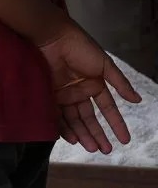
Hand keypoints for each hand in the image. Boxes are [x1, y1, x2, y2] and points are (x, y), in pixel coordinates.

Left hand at [38, 22, 141, 153]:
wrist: (52, 36)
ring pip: (74, 119)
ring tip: (90, 148)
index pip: (107, 109)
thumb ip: (120, 83)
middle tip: (104, 151)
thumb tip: (138, 100)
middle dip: (97, 134)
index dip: (116, 124)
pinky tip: (71, 139)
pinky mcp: (48, 94)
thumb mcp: (105, 65)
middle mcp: (79, 92)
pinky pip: (56, 114)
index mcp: (94, 85)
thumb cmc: (80, 47)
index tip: (124, 140)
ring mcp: (63, 94)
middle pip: (89, 118)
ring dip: (82, 134)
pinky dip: (63, 127)